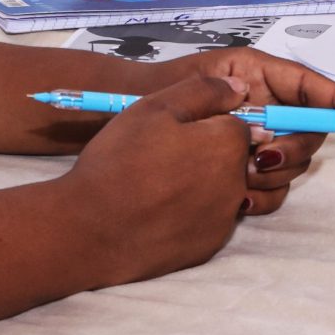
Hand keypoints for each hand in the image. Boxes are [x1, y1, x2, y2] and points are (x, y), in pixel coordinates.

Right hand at [60, 74, 252, 285]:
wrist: (94, 231)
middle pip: (231, 157)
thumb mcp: (155, 108)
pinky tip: (159, 211)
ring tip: (157, 185)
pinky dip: (191, 213)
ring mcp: (224, 220)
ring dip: (200, 183)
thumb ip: (203, 92)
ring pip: (221, 189)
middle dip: (206, 152)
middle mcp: (238, 184)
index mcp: (229, 145)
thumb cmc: (121, 161)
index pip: (236, 122)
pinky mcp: (209, 247)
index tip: (172, 130)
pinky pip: (208, 219)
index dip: (205, 122)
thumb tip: (240, 87)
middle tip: (161, 156)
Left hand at [148, 51, 334, 211]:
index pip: (310, 87)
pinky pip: (272, 190)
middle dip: (293, 146)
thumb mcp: (197, 80)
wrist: (129, 122)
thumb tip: (261, 118)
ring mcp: (259, 143)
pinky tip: (236, 198)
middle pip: (308, 131)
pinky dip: (260, 197)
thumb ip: (230, 91)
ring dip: (274, 173)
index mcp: (261, 78)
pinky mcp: (246, 174)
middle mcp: (267, 109)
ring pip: (293, 164)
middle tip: (261, 156)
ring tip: (239, 175)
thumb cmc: (161, 93)